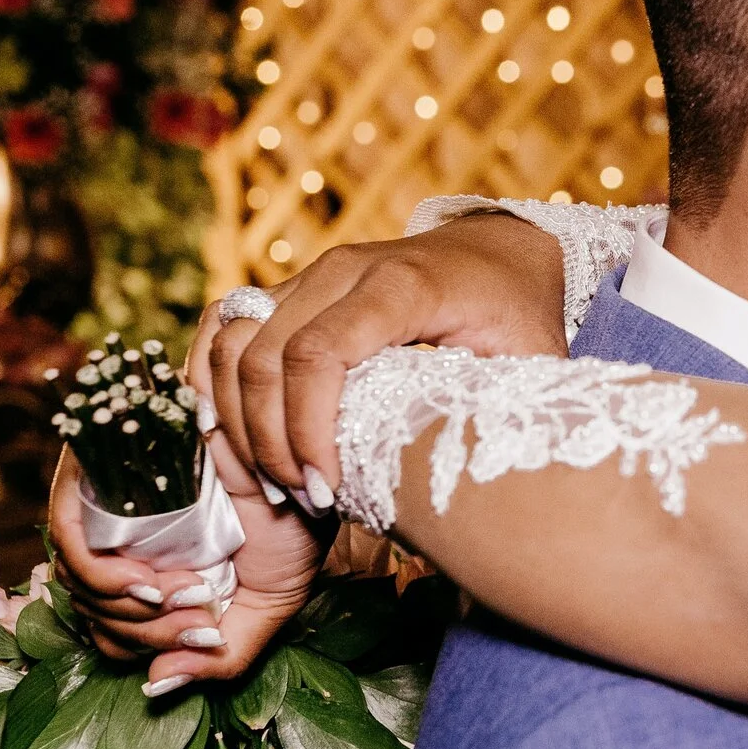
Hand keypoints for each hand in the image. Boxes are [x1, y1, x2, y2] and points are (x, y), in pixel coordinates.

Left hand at [48, 435, 332, 689]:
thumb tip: (155, 689)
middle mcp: (129, 541)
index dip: (146, 649)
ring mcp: (111, 507)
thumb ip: (219, 659)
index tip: (204, 638)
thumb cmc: (293, 522)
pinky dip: (103, 577)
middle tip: (201, 620)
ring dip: (130, 611)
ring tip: (186, 595)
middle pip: (93, 613)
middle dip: (147, 635)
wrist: (303, 458)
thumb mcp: (265, 609)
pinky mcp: (100, 473)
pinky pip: (70, 540)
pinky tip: (147, 581)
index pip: (111, 631)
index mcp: (162, 572)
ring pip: (79, 584)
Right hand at [200, 211, 565, 508]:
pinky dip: (215, 380)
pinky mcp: (292, 286)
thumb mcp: (532, 360)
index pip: (319, 356)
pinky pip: (226, 325)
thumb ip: (508, 410)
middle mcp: (344, 269)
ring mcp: (311, 273)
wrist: (499, 250)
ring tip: (273, 479)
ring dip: (237, 418)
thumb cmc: (518, 311)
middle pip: (265, 355)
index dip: (306, 431)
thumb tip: (486, 482)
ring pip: (233, 341)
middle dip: (269, 440)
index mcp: (402, 286)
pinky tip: (229, 433)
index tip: (323, 491)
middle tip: (299, 498)